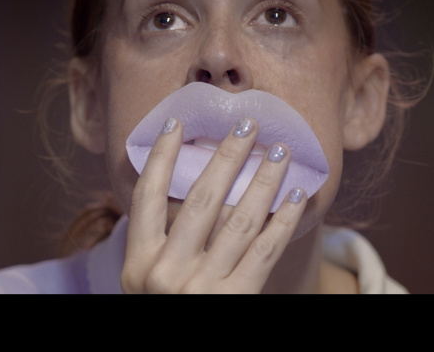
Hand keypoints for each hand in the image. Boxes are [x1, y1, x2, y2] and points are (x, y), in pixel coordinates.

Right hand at [120, 117, 307, 292]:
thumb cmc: (170, 310)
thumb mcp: (148, 287)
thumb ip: (160, 246)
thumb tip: (190, 189)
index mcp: (136, 265)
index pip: (146, 196)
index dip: (160, 156)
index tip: (176, 122)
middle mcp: (164, 275)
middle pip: (200, 197)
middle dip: (226, 154)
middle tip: (247, 122)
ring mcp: (201, 289)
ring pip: (240, 218)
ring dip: (263, 178)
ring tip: (280, 150)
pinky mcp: (236, 301)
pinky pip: (267, 250)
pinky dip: (285, 219)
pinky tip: (297, 194)